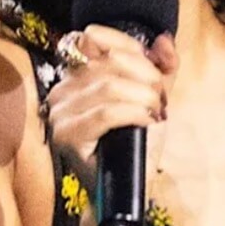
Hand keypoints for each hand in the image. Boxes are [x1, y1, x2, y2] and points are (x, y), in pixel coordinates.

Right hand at [44, 26, 177, 190]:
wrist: (127, 188)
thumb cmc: (136, 143)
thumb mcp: (152, 98)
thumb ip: (162, 68)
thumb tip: (164, 39)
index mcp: (76, 75)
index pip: (94, 38)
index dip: (130, 46)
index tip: (154, 70)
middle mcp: (61, 90)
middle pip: (109, 63)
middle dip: (145, 77)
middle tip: (160, 100)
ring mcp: (61, 113)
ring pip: (108, 86)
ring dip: (143, 96)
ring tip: (155, 112)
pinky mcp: (67, 136)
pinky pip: (106, 113)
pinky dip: (133, 113)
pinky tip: (146, 121)